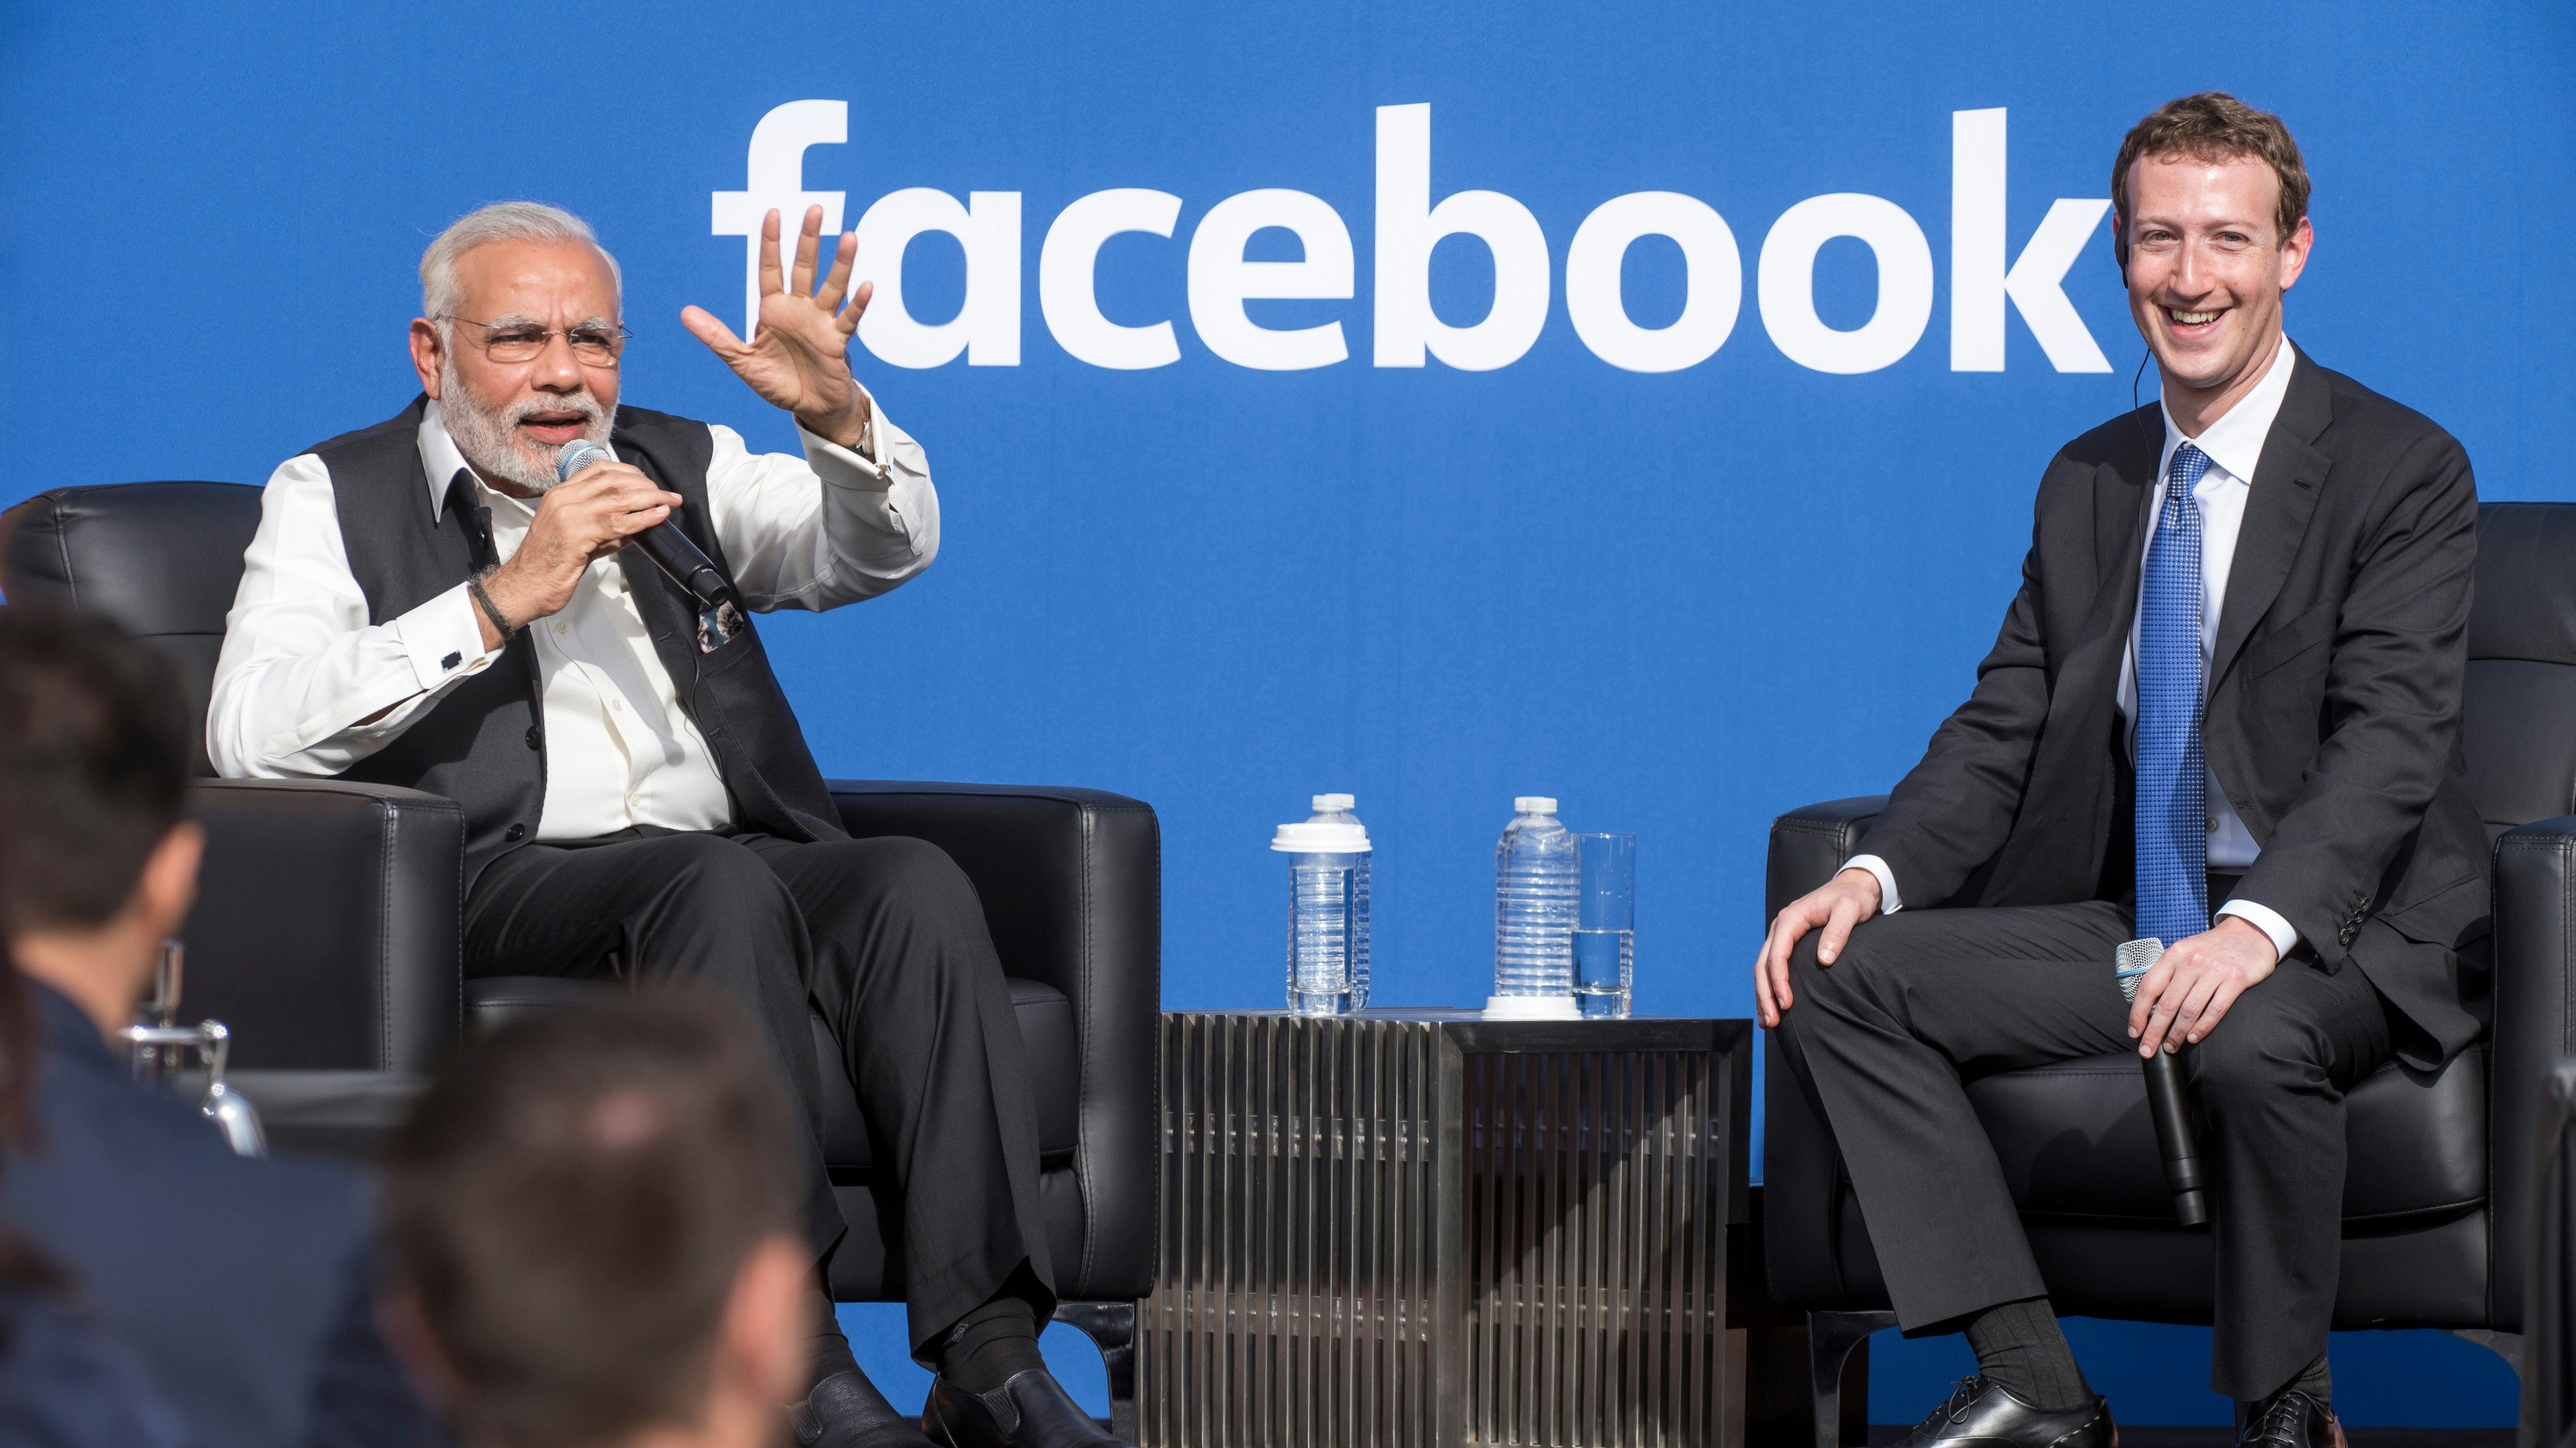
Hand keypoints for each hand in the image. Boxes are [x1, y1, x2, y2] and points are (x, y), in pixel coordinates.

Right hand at [477, 461, 682, 646]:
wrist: (524, 586)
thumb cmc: (546, 566)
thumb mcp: (578, 540)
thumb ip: (605, 531)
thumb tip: (634, 527)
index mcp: (560, 495)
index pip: (599, 470)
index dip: (629, 473)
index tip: (648, 482)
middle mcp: (563, 499)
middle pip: (613, 480)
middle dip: (644, 485)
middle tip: (665, 494)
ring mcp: (568, 514)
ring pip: (619, 498)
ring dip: (650, 498)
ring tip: (669, 502)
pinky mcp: (576, 534)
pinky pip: (618, 522)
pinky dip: (643, 518)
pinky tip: (658, 517)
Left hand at [680, 205, 874, 449]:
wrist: (809, 408)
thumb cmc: (778, 383)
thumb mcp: (742, 361)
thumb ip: (717, 337)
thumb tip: (685, 313)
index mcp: (773, 310)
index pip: (771, 269)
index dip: (771, 242)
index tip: (774, 213)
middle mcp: (799, 310)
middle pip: (805, 267)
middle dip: (809, 239)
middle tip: (816, 210)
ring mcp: (820, 323)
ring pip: (832, 286)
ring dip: (841, 263)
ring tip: (850, 237)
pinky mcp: (837, 341)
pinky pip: (848, 319)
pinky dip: (858, 304)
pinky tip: (866, 286)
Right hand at [1754, 866, 1882, 1027]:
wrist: (1854, 886)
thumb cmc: (1853, 898)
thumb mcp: (1850, 910)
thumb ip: (1837, 932)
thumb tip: (1824, 960)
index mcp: (1791, 919)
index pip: (1777, 954)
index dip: (1779, 980)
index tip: (1787, 1004)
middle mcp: (1781, 927)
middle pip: (1763, 964)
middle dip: (1765, 994)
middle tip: (1773, 1021)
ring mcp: (1782, 935)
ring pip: (1763, 968)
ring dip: (1763, 995)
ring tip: (1769, 1022)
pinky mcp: (1788, 943)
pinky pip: (1772, 966)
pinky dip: (1770, 987)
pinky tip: (1773, 1005)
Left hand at [2127, 915, 2278, 1055]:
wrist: (2250, 933)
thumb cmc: (2212, 948)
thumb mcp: (2185, 951)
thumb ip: (2168, 973)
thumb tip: (2148, 1005)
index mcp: (2174, 954)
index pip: (2148, 987)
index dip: (2138, 1013)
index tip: (2134, 1032)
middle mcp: (2192, 961)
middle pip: (2167, 1004)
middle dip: (2154, 1031)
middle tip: (2148, 1050)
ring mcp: (2214, 970)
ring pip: (2189, 1010)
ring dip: (2177, 1033)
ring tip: (2170, 1047)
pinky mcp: (2236, 979)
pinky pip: (2215, 1010)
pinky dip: (2202, 1027)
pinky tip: (2193, 1038)